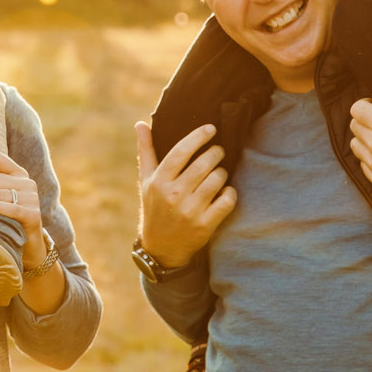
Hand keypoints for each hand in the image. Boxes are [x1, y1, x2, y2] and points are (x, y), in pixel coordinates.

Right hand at [135, 121, 235, 269]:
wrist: (161, 248)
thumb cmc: (155, 207)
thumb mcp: (146, 181)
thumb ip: (146, 151)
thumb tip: (141, 124)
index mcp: (159, 182)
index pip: (181, 151)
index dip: (198, 137)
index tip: (211, 129)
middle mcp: (173, 195)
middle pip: (204, 164)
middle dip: (216, 153)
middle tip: (218, 152)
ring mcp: (190, 211)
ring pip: (217, 179)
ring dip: (222, 172)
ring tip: (219, 172)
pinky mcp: (205, 225)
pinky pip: (227, 200)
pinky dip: (230, 193)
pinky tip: (225, 191)